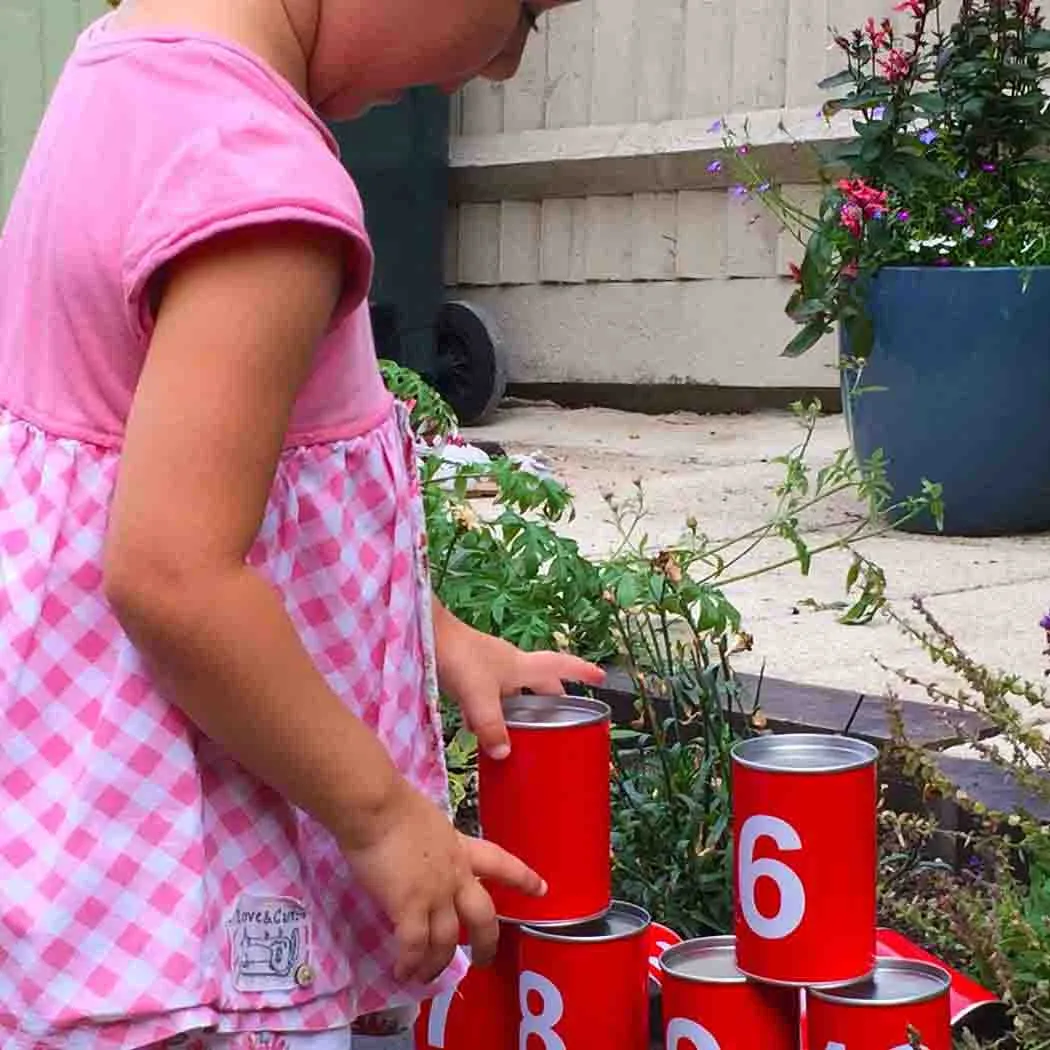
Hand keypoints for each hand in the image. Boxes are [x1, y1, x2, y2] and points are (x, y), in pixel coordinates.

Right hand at [343, 778, 545, 983]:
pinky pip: (414, 946)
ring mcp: (435, 894)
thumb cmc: (394, 805)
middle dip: (486, 941)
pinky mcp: (409, 907)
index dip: (522, 877)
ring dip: (438, 963)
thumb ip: (431, 846)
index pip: (499, 862)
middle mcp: (455, 874)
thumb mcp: (428, 823)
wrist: (376, 807)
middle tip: (484, 960)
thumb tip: (418, 856)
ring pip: (447, 940)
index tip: (541, 889)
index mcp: (460, 848)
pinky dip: (410, 963)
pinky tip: (402, 973)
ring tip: (427, 976)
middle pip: (483, 915)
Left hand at [433, 601, 605, 759]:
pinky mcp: (469, 672)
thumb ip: (492, 726)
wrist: (423, 634)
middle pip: (540, 682)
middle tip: (561, 719)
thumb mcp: (479, 696)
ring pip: (513, 692)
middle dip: (552, 699)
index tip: (601, 678)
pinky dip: (492, 711)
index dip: (582, 672)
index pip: (561, 666)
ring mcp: (489, 667)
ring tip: (522, 734)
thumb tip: (504, 753)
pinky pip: (489, 696)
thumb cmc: (458, 656)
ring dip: (519, 709)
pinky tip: (480, 730)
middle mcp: (509, 664)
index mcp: (522, 665)